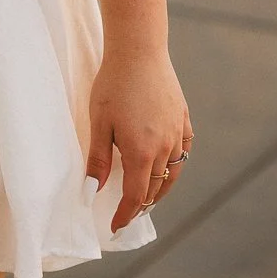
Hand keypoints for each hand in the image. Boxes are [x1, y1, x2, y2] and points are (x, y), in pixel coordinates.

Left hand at [85, 48, 192, 233]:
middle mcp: (164, 148)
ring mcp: (177, 133)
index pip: (135, 196)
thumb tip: (93, 193)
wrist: (139, 51)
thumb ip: (97, 160)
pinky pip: (184, 150)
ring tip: (149, 197)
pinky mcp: (182, 118)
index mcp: (141, 153)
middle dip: (141, 204)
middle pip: (155, 188)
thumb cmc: (113, 84)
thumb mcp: (98, 123)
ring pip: (173, 172)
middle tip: (129, 213)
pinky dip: (176, 164)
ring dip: (161, 189)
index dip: (126, 215)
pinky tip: (169, 164)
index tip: (116, 227)